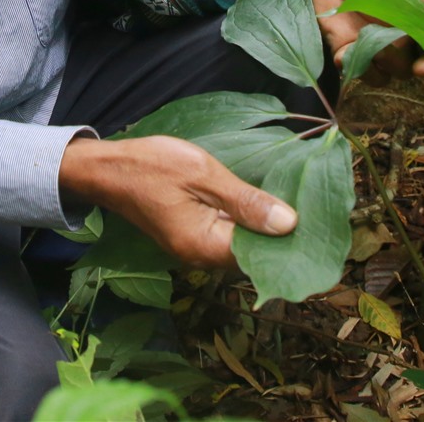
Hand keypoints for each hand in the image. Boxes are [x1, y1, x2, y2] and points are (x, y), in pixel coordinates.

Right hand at [58, 135, 296, 268]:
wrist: (107, 167)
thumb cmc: (153, 165)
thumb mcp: (203, 173)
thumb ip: (245, 200)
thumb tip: (290, 224)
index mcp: (205, 246)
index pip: (260, 257)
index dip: (289, 240)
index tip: (316, 217)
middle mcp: (200, 257)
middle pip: (252, 255)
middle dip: (279, 234)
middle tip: (309, 203)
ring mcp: (194, 248)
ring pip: (240, 244)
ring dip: (262, 226)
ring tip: (292, 198)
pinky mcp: (190, 234)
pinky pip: (226, 234)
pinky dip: (244, 221)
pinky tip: (260, 201)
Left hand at [311, 0, 423, 85]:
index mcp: (419, 32)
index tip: (423, 67)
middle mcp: (400, 48)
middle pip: (407, 69)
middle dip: (398, 58)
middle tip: (388, 41)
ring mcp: (375, 54)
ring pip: (385, 76)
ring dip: (377, 63)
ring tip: (365, 39)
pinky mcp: (351, 56)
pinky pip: (358, 72)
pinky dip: (353, 64)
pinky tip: (346, 51)